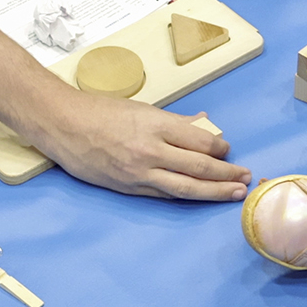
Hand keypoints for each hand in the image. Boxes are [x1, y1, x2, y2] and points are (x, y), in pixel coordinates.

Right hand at [30, 92, 251, 199]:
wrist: (61, 124)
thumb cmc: (99, 110)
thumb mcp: (141, 108)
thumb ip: (175, 120)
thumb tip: (204, 122)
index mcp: (155, 125)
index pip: (199, 141)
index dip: (220, 149)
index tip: (229, 150)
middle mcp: (150, 150)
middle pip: (198, 167)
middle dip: (226, 174)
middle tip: (245, 178)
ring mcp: (138, 172)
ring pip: (185, 187)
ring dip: (213, 192)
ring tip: (233, 194)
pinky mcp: (127, 188)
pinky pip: (162, 195)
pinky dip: (184, 196)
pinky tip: (198, 198)